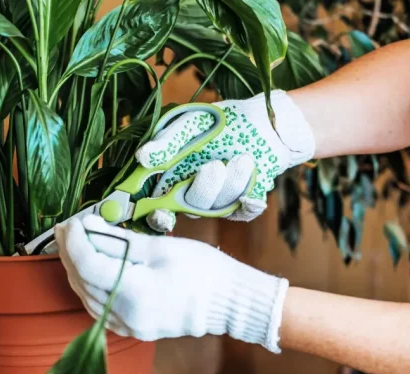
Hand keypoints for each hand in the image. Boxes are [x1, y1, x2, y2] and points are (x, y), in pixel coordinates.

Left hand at [55, 214, 288, 352]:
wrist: (229, 303)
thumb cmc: (204, 271)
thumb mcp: (160, 248)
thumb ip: (119, 241)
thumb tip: (88, 227)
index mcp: (135, 292)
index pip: (88, 264)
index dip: (74, 240)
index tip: (71, 221)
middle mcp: (126, 315)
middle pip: (82, 281)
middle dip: (70, 252)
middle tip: (68, 227)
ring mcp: (128, 326)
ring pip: (86, 296)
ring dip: (77, 269)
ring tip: (76, 244)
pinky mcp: (133, 329)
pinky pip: (100, 307)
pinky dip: (90, 286)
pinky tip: (91, 269)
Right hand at [136, 90, 314, 231]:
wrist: (267, 125)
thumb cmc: (223, 122)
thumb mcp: (192, 123)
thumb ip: (168, 141)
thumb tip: (142, 158)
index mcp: (172, 178)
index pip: (157, 206)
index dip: (156, 216)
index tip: (161, 213)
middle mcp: (192, 195)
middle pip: (191, 209)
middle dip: (204, 189)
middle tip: (216, 166)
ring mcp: (217, 203)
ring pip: (218, 208)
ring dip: (232, 182)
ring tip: (244, 158)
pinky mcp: (241, 206)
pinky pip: (242, 212)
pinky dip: (249, 198)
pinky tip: (255, 175)